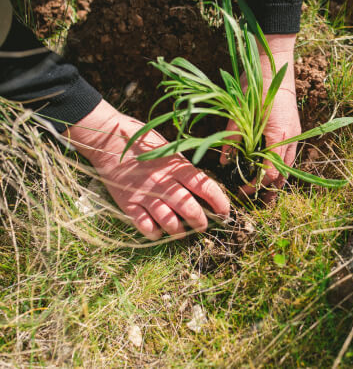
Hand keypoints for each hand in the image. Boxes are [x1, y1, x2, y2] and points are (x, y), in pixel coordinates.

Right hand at [63, 100, 229, 239]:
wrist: (109, 138)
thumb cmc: (144, 142)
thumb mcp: (171, 150)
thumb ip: (184, 169)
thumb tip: (203, 188)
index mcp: (179, 167)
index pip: (207, 188)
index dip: (220, 203)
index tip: (225, 213)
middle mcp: (165, 182)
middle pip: (190, 209)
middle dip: (201, 223)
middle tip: (203, 227)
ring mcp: (146, 194)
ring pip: (169, 221)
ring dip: (179, 231)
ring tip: (181, 232)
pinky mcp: (128, 203)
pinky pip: (144, 225)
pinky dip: (154, 233)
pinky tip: (158, 232)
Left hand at [220, 34, 300, 197]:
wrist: (274, 67)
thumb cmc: (254, 88)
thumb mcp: (238, 114)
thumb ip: (232, 139)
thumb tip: (224, 162)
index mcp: (277, 137)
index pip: (270, 173)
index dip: (256, 186)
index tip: (243, 191)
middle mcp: (290, 139)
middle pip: (283, 174)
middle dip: (270, 190)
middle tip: (256, 200)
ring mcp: (295, 134)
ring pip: (288, 166)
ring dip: (277, 179)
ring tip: (265, 191)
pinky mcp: (294, 129)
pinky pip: (289, 155)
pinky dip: (281, 166)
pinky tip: (271, 169)